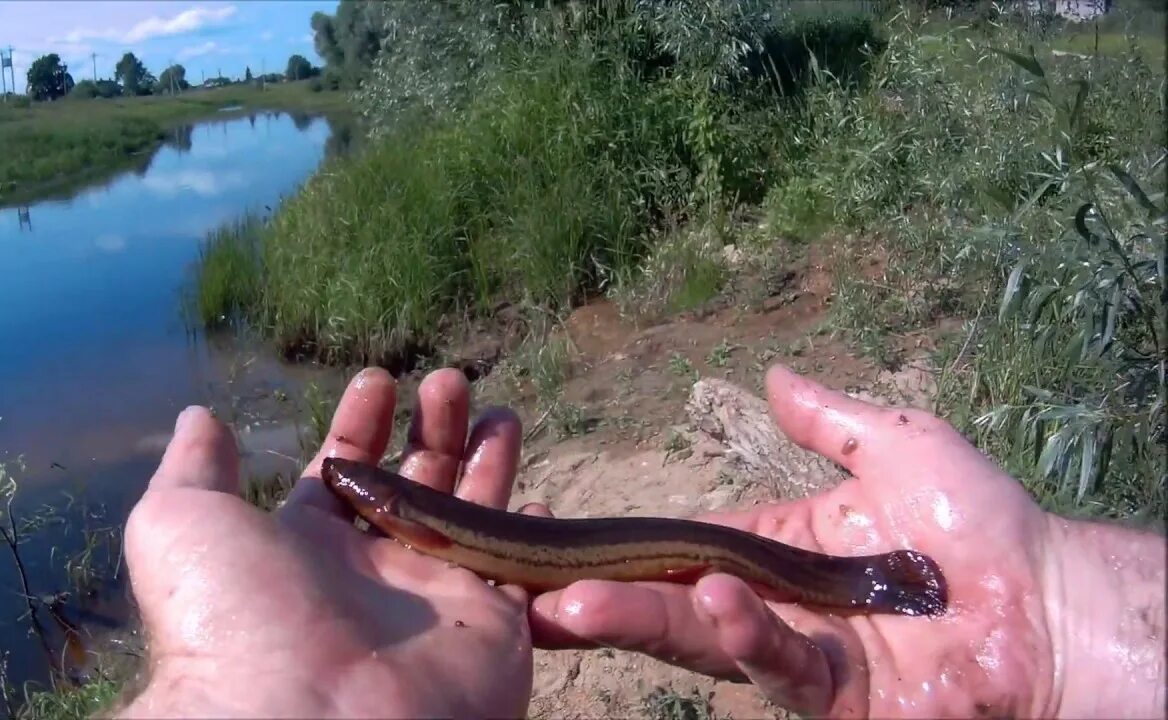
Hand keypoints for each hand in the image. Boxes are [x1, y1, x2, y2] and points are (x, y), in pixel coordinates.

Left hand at [115, 368, 533, 718]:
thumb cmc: (235, 618)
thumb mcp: (181, 524)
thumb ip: (194, 468)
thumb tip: (198, 417)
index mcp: (308, 546)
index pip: (343, 470)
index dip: (359, 422)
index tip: (379, 379)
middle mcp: (375, 570)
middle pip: (415, 481)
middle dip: (433, 426)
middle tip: (451, 380)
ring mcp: (435, 599)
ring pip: (472, 515)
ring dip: (486, 460)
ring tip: (500, 408)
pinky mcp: (493, 629)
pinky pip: (519, 576)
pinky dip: (531, 540)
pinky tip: (536, 501)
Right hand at [528, 365, 1165, 717]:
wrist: (1054, 598)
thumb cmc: (981, 522)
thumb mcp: (897, 444)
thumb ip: (828, 417)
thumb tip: (770, 373)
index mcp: (779, 549)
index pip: (683, 546)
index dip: (622, 548)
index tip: (553, 548)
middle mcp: (776, 604)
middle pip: (673, 598)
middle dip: (602, 598)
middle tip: (532, 594)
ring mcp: (801, 655)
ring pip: (704, 639)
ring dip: (643, 621)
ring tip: (578, 606)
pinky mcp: (835, 698)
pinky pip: (777, 666)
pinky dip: (743, 633)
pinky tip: (715, 600)